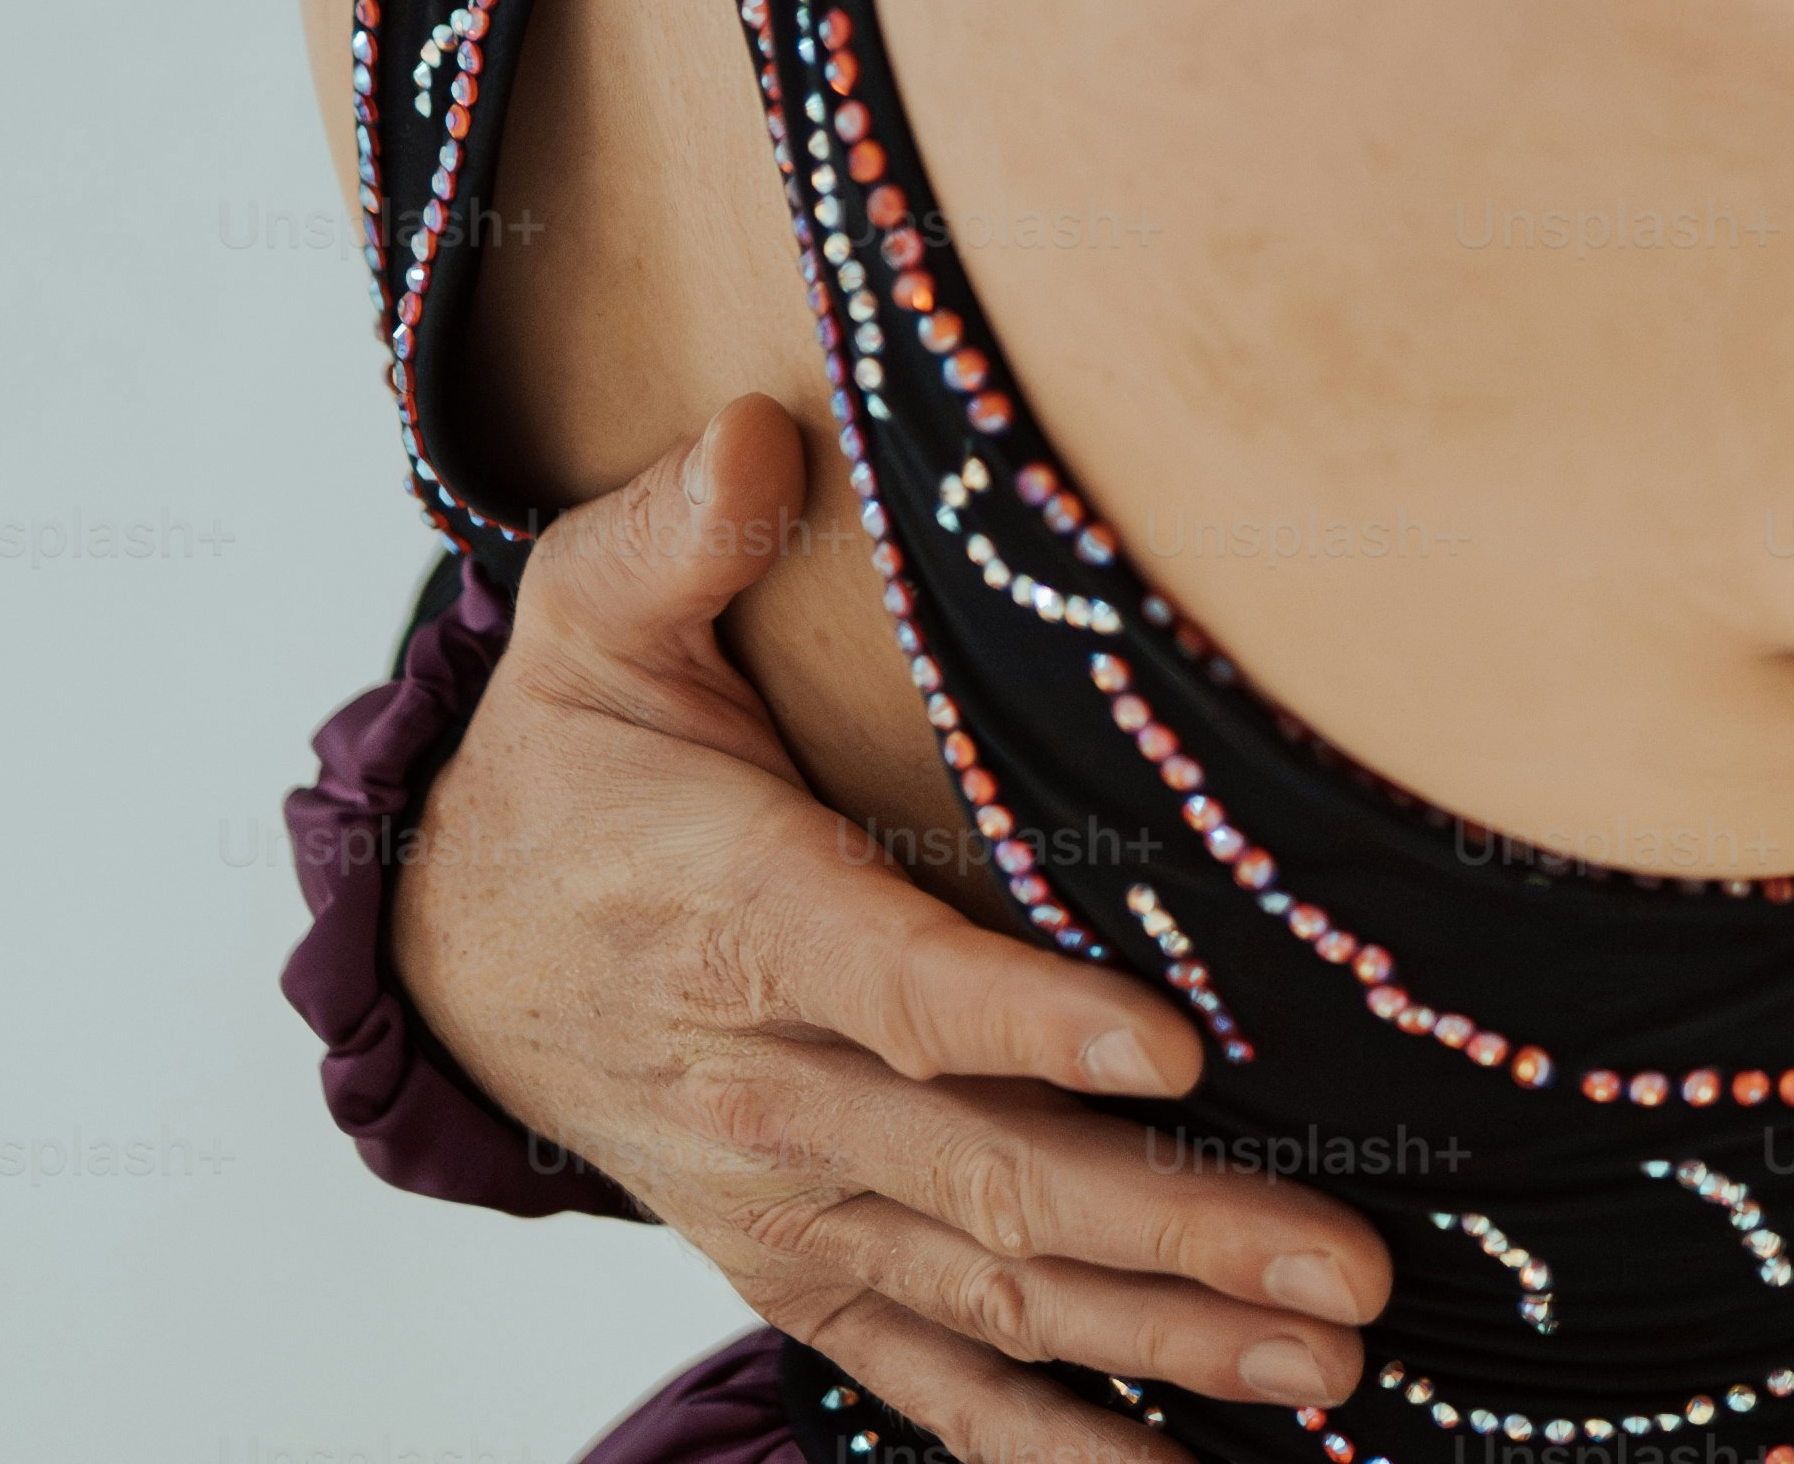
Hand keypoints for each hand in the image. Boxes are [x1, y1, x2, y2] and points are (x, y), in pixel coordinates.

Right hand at [397, 398, 1390, 1461]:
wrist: (442, 940)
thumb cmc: (567, 760)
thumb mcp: (592, 620)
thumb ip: (675, 531)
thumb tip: (752, 430)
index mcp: (738, 919)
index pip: (901, 988)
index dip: (1030, 1024)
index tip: (1173, 1051)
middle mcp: (767, 1088)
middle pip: (983, 1172)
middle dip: (1174, 1231)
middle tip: (1351, 1274)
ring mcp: (785, 1198)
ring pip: (987, 1293)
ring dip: (1164, 1337)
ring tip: (1332, 1365)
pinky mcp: (796, 1262)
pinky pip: (926, 1375)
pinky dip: (1050, 1442)